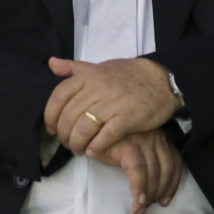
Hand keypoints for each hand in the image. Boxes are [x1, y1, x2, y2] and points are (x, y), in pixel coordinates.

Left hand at [45, 57, 178, 156]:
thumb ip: (75, 68)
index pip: (59, 97)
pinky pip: (105, 136)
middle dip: (64, 135)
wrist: (162, 81)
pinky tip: (93, 150)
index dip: (51, 116)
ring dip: (77, 143)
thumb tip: (51, 63)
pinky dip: (96, 146)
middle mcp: (98, 88)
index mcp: (89, 76)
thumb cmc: (129, 76)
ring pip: (83, 129)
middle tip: (67, 143)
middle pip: (69, 117)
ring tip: (79, 149)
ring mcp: (113, 104)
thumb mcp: (100, 67)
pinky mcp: (128, 118)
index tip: (52, 128)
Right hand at [93, 130, 183, 213]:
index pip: (174, 163)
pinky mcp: (128, 146)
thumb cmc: (111, 140)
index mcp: (159, 138)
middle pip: (166, 170)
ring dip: (149, 196)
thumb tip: (154, 187)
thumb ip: (146, 159)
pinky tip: (137, 201)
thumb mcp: (134, 147)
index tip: (166, 200)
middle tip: (148, 207)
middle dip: (159, 193)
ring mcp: (142, 141)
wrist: (90, 128)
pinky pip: (138, 172)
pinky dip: (140, 189)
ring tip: (140, 209)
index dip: (172, 184)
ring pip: (154, 173)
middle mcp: (155, 138)